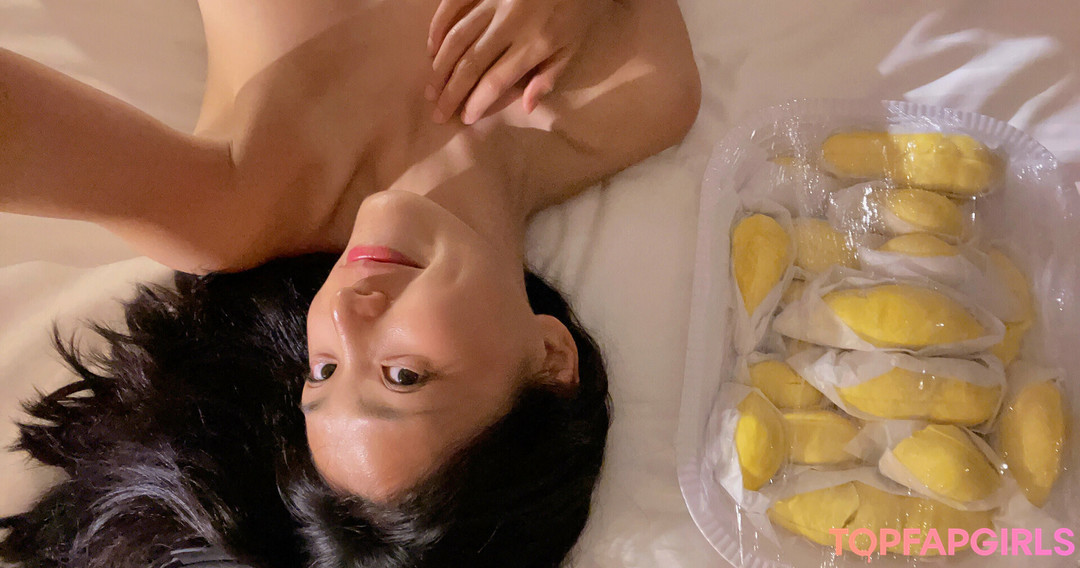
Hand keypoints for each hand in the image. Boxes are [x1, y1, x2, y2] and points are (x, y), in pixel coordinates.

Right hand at [426, 0, 611, 123]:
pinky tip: (431, 49)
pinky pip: (451, 5)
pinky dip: (438, 28)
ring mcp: (492, 1)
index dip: (478, 101)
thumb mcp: (573, 45)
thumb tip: (527, 107)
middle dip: (451, 92)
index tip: (466, 117)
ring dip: (440, 67)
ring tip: (431, 90)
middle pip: (471, 64)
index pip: (497, 80)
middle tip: (438, 113)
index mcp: (535, 43)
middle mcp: (510, 23)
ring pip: (457, 38)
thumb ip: (549, 75)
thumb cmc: (575, 9)